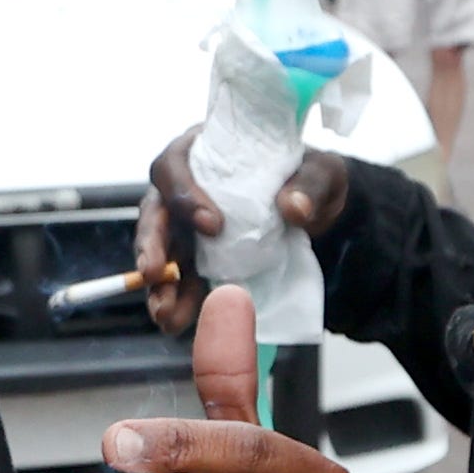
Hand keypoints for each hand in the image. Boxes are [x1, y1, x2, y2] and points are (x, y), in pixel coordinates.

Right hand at [133, 132, 351, 339]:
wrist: (321, 211)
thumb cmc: (311, 178)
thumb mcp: (321, 172)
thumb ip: (311, 184)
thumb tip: (293, 207)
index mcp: (206, 151)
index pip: (176, 165)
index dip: (184, 194)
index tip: (212, 225)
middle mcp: (188, 186)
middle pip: (155, 212)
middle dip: (152, 245)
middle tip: (155, 273)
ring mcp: (189, 224)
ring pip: (162, 251)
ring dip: (159, 284)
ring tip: (164, 313)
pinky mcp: (199, 256)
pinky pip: (181, 278)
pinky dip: (179, 300)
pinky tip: (179, 321)